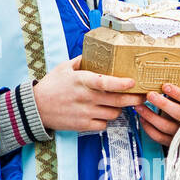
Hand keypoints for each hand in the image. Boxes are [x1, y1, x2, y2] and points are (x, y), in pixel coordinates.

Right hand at [32, 56, 146, 133]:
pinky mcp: (84, 125)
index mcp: (81, 81)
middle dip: (135, 99)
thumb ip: (82, 61)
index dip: (121, 84)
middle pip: (118, 101)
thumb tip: (97, 54)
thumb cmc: (52, 85)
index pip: (105, 82)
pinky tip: (101, 113)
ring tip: (116, 103)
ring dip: (119, 109)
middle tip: (143, 96)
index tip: (133, 82)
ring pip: (114, 113)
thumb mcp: (64, 68)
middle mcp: (85, 98)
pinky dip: (106, 119)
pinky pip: (104, 124)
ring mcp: (86, 113)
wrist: (36, 107)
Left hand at [134, 70, 179, 147]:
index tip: (166, 86)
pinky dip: (150, 129)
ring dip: (151, 116)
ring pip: (166, 126)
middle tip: (150, 94)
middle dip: (163, 104)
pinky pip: (160, 138)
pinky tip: (143, 120)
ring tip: (139, 106)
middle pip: (178, 114)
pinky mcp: (174, 141)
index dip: (179, 94)